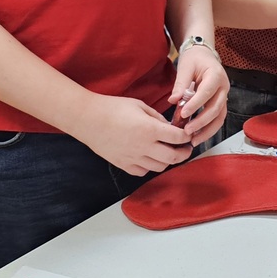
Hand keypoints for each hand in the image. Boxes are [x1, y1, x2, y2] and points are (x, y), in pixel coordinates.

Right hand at [73, 95, 193, 176]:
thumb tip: (168, 126)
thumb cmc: (112, 108)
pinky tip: (150, 158)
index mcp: (150, 129)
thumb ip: (156, 117)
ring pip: (159, 167)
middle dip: (183, 153)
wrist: (88, 119)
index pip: (177, 137)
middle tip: (186, 149)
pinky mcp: (123, 164)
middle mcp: (144, 147)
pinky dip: (150, 167)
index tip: (188, 135)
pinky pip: (143, 171)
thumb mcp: (139, 105)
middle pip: (173, 157)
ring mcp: (133, 158)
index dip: (186, 136)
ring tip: (169, 153)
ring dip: (168, 161)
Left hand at [171, 46, 229, 145]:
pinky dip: (208, 129)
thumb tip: (173, 101)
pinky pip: (217, 119)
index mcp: (216, 75)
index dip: (196, 104)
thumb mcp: (186, 67)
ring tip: (193, 140)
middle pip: (216, 108)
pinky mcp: (220, 103)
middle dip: (201, 122)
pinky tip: (197, 136)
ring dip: (207, 131)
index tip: (183, 114)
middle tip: (186, 131)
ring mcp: (223, 96)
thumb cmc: (194, 59)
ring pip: (219, 118)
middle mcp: (223, 87)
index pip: (207, 92)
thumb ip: (180, 84)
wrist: (203, 55)